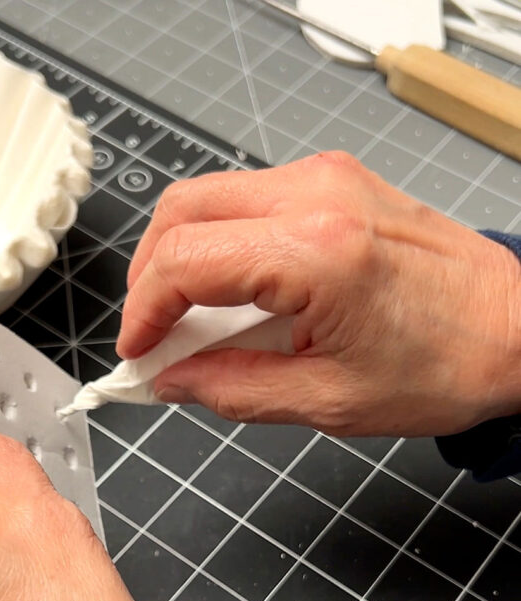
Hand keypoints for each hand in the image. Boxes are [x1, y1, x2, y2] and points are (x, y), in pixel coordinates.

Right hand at [117, 152, 520, 436]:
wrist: (517, 328)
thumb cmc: (446, 365)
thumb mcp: (328, 401)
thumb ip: (233, 389)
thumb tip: (173, 380)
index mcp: (315, 253)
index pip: (182, 261)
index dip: (141, 311)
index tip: (136, 351)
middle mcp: (316, 196)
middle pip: (181, 211)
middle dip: (150, 276)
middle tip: (154, 335)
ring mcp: (327, 180)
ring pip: (210, 198)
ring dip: (184, 257)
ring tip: (193, 322)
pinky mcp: (337, 182)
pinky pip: (249, 200)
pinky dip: (223, 243)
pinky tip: (236, 296)